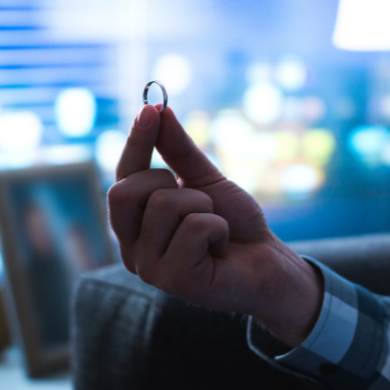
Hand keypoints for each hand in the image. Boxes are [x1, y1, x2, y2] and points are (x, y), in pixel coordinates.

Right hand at [107, 103, 322, 347]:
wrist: (267, 261)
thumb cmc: (234, 225)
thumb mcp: (206, 181)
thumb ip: (179, 151)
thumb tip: (158, 110)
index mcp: (135, 225)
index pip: (121, 177)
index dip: (136, 142)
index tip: (151, 109)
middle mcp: (132, 248)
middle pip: (123, 191)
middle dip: (170, 182)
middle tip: (201, 201)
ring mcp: (149, 268)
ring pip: (164, 205)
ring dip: (204, 207)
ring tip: (216, 229)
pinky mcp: (174, 280)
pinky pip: (193, 227)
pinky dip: (218, 228)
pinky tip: (220, 247)